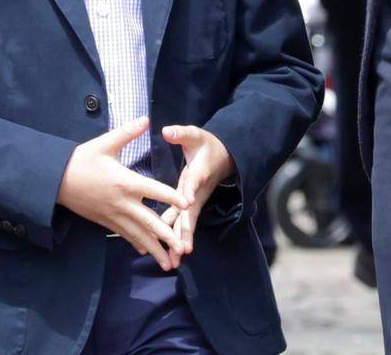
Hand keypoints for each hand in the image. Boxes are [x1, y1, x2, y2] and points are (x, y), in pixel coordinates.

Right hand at [56, 117, 189, 270]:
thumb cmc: (80, 159)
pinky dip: (137, 243)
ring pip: (138, 235)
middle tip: (184, 249)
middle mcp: (122, 202)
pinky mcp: (105, 221)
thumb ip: (127, 133)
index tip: (187, 205)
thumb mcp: (104, 143)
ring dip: (155, 250)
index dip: (172, 197)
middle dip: (167, 237)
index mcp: (125, 181)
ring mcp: (113, 215)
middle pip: (149, 221)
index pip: (154, 190)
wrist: (55, 179)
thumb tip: (147, 119)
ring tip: (169, 264)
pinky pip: (125, 235)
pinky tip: (146, 252)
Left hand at [159, 125, 235, 256]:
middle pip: (192, 212)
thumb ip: (181, 133)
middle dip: (186, 230)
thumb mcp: (195, 135)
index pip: (194, 182)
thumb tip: (166, 130)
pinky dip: (177, 237)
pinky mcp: (191, 205)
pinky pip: (183, 222)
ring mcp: (195, 200)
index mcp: (199, 172)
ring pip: (188, 222)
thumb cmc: (206, 145)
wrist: (224, 157)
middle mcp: (198, 191)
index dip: (190, 191)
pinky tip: (170, 254)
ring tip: (176, 260)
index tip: (187, 202)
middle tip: (182, 249)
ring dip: (182, 240)